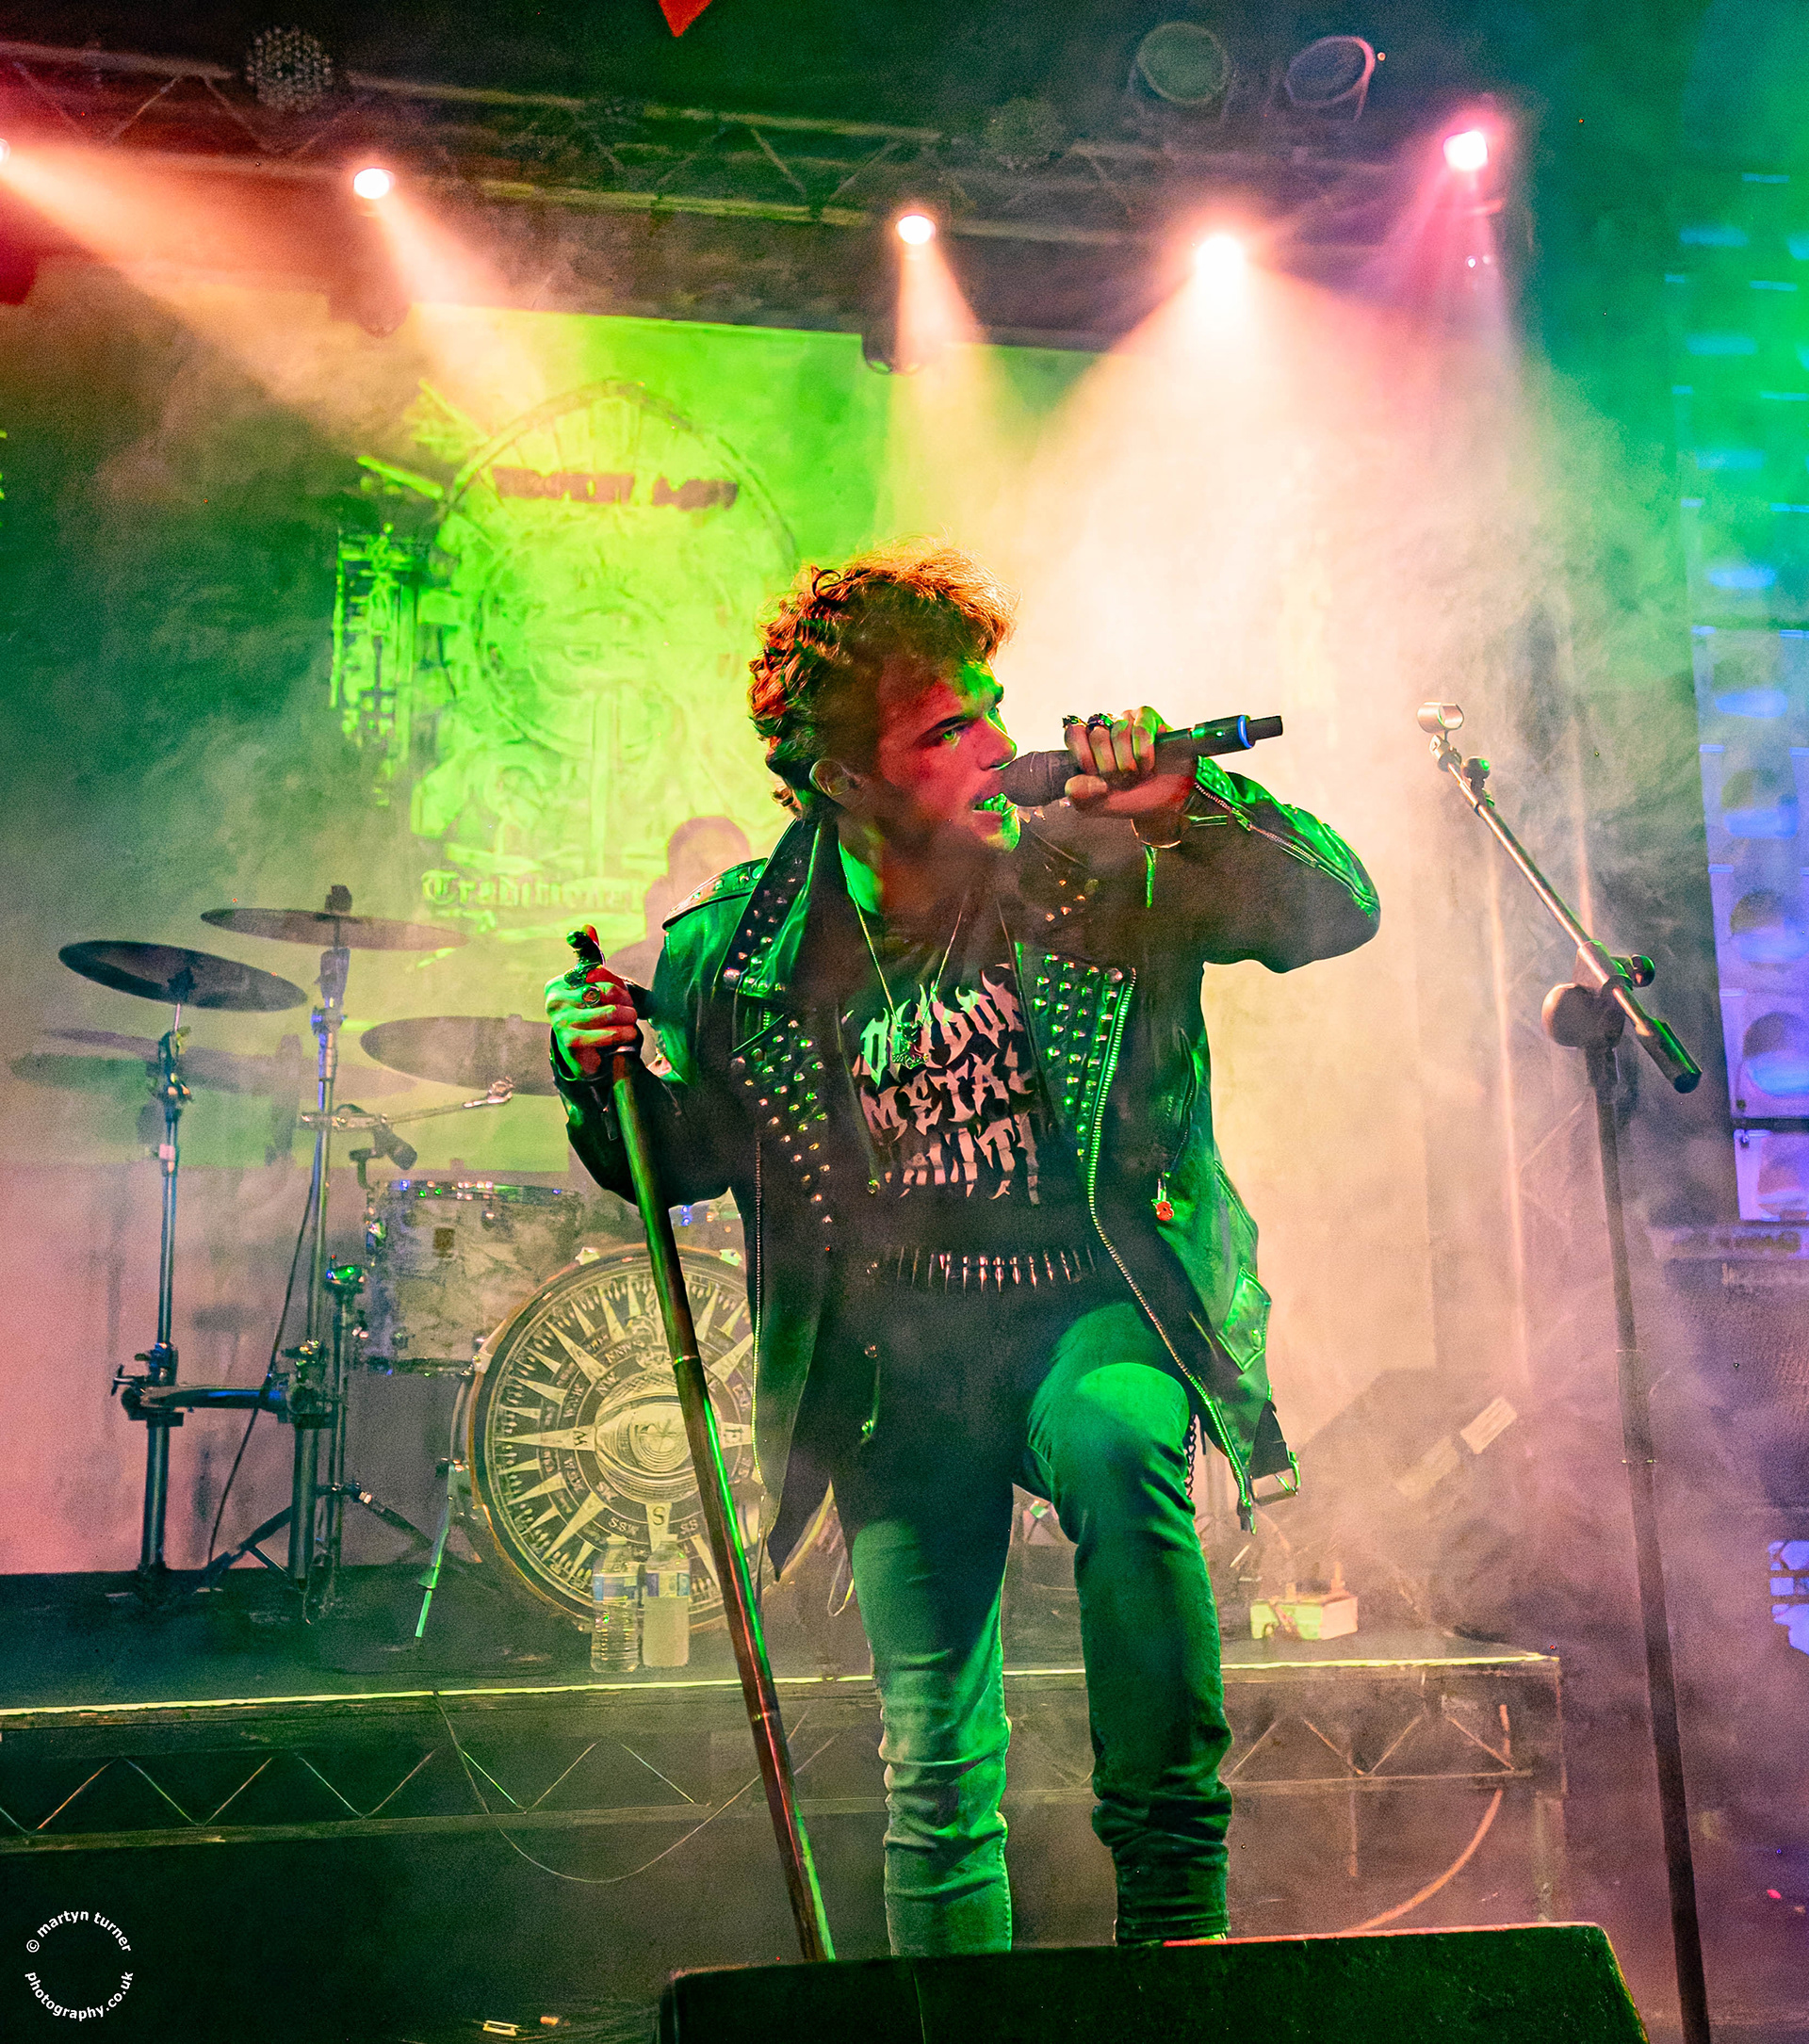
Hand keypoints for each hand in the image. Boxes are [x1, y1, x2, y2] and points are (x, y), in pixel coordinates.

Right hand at [544, 926, 638, 1077]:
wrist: (584, 1054)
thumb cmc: (589, 1013)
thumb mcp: (590, 984)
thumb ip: (589, 956)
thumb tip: (587, 926)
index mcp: (559, 983)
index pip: (596, 972)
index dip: (616, 982)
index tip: (625, 993)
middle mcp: (554, 1000)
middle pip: (602, 991)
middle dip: (624, 1000)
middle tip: (633, 1009)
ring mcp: (559, 1021)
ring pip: (606, 1012)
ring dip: (626, 1018)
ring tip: (633, 1021)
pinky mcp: (569, 1041)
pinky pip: (602, 1034)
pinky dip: (620, 1034)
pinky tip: (629, 1034)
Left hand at [1064, 708, 1193, 821]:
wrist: (1163, 803)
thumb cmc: (1129, 798)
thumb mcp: (1095, 804)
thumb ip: (1077, 794)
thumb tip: (1085, 779)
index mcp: (1086, 744)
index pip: (1073, 734)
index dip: (1085, 757)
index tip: (1096, 775)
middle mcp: (1105, 728)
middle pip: (1097, 736)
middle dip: (1111, 766)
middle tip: (1121, 779)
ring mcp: (1126, 720)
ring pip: (1119, 733)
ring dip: (1130, 764)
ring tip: (1137, 775)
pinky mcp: (1148, 717)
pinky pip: (1140, 731)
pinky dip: (1144, 754)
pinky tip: (1148, 764)